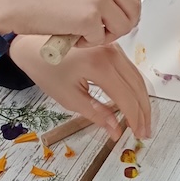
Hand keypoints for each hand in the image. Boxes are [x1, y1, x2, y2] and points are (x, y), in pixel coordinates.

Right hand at [0, 0, 140, 46]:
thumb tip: (120, 1)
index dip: (124, 11)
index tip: (110, 21)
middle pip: (134, 11)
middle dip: (120, 27)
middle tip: (98, 32)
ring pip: (123, 27)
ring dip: (105, 36)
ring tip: (82, 34)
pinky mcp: (90, 18)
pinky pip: (101, 39)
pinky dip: (87, 43)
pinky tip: (69, 36)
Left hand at [9, 37, 151, 140]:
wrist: (34, 45)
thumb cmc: (47, 70)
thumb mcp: (68, 97)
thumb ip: (96, 113)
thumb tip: (116, 130)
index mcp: (100, 66)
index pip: (126, 96)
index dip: (134, 118)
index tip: (138, 135)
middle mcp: (112, 54)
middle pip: (137, 86)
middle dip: (143, 111)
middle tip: (145, 132)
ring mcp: (115, 48)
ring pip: (137, 77)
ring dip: (142, 100)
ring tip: (143, 121)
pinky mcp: (113, 48)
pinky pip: (131, 70)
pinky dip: (135, 88)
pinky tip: (135, 102)